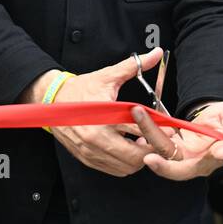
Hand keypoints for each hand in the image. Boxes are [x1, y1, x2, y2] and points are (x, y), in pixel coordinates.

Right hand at [42, 49, 162, 176]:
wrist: (52, 99)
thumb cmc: (81, 88)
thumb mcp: (108, 76)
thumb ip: (133, 66)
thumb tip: (156, 53)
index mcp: (104, 115)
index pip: (138, 129)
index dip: (158, 131)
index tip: (169, 131)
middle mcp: (96, 136)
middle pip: (134, 156)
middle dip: (150, 150)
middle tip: (156, 140)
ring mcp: (90, 150)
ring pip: (125, 167)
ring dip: (138, 159)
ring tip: (141, 144)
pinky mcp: (86, 158)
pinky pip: (113, 170)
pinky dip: (124, 164)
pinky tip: (127, 150)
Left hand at [136, 101, 222, 179]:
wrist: (215, 118)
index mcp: (217, 157)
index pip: (212, 161)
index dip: (204, 160)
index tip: (196, 154)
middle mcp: (197, 162)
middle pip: (179, 170)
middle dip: (163, 167)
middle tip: (149, 159)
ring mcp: (181, 157)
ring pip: (163, 153)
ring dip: (149, 134)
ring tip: (139, 115)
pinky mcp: (170, 147)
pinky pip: (155, 143)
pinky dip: (145, 130)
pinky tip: (138, 117)